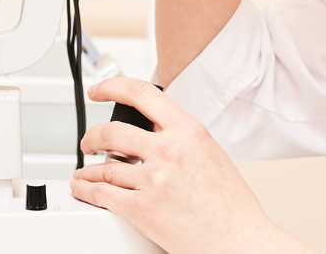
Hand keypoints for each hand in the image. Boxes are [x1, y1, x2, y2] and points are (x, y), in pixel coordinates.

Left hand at [71, 78, 299, 252]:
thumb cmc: (231, 205)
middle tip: (88, 142)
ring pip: (103, 167)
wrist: (240, 240)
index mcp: (189, 131)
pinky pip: (102, 194)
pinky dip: (87, 191)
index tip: (100, 90)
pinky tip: (85, 189)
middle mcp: (169, 151)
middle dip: (92, 137)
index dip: (113, 87)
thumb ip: (180, 137)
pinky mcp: (141, 209)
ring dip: (88, 169)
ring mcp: (153, 180)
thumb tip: (154, 131)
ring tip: (85, 172)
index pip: (142, 94)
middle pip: (111, 132)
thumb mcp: (211, 153)